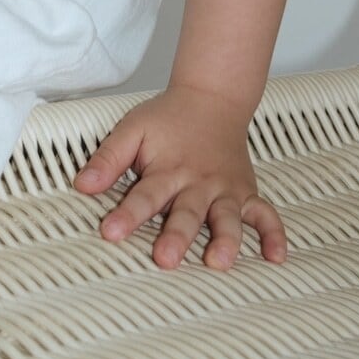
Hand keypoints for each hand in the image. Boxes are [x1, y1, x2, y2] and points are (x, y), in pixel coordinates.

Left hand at [72, 81, 287, 269]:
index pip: (144, 196)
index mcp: (168, 169)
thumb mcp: (132, 130)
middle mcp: (198, 183)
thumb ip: (108, 159)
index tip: (111, 232)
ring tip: (220, 260)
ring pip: (228, 218)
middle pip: (187, 213)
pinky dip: (274, 235)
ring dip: (226, 239)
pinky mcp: (246, 194)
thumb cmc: (169, 119)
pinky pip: (266, 215)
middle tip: (165, 259)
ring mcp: (226, 190)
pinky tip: (275, 257)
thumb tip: (83, 185)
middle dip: (177, 236)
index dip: (127, 214)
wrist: (212, 98)